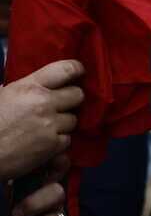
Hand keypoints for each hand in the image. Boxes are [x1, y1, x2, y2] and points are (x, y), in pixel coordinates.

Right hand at [0, 61, 83, 179]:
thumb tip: (39, 86)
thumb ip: (23, 89)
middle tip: (61, 105)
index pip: (65, 70)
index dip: (76, 69)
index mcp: (28, 87)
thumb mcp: (1, 96)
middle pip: (77, 95)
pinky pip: (67, 140)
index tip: (79, 72)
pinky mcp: (53, 145)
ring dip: (63, 124)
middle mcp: (43, 103)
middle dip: (71, 100)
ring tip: (46, 128)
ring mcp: (50, 124)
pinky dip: (59, 143)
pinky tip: (43, 143)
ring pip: (73, 119)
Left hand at [0, 156, 71, 215]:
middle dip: (34, 203)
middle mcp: (51, 206)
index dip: (53, 166)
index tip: (42, 169)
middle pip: (57, 192)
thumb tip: (13, 177)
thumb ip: (6, 193)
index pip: (52, 172)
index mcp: (35, 192)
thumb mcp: (1, 211)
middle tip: (14, 215)